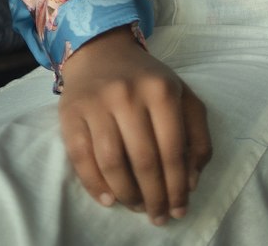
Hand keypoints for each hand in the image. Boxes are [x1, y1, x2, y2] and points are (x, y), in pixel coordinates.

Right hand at [59, 25, 211, 225]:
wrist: (101, 51)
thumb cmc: (146, 80)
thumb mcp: (181, 95)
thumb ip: (196, 134)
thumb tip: (191, 181)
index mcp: (161, 90)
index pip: (172, 150)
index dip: (177, 187)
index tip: (178, 210)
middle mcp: (128, 95)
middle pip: (143, 161)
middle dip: (154, 197)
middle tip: (157, 216)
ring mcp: (97, 104)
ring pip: (112, 164)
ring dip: (127, 195)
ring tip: (136, 206)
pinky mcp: (71, 113)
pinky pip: (82, 159)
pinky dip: (95, 186)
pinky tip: (109, 199)